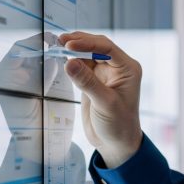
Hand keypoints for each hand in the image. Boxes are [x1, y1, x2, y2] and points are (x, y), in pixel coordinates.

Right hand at [58, 31, 142, 167]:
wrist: (116, 142)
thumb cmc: (118, 124)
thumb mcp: (104, 103)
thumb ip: (87, 82)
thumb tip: (69, 62)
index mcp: (128, 69)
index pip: (107, 48)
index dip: (87, 44)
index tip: (69, 45)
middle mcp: (118, 68)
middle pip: (97, 47)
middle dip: (79, 42)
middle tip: (59, 41)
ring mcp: (105, 73)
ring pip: (87, 54)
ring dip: (73, 49)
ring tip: (56, 46)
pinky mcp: (93, 80)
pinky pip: (81, 65)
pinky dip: (70, 60)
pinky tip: (60, 58)